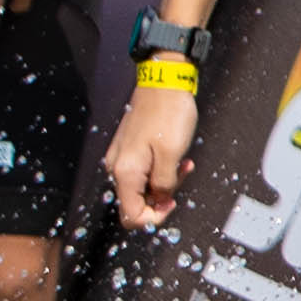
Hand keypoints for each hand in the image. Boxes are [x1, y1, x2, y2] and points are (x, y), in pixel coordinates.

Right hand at [107, 78, 199, 229]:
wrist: (163, 84)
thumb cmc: (168, 114)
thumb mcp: (173, 155)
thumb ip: (164, 184)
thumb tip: (159, 200)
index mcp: (125, 172)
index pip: (131, 215)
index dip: (154, 217)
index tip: (172, 202)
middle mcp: (118, 167)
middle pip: (136, 202)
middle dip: (162, 196)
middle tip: (181, 175)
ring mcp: (122, 158)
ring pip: (142, 186)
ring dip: (164, 181)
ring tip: (182, 163)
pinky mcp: (129, 150)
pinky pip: (143, 171)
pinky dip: (160, 170)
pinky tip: (175, 157)